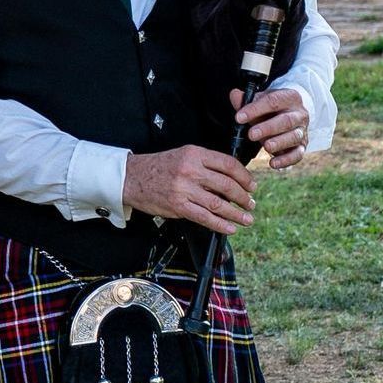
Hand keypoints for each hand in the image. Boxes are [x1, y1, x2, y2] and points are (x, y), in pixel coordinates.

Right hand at [123, 145, 255, 235]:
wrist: (132, 178)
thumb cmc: (159, 167)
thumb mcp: (184, 155)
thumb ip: (205, 164)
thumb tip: (231, 179)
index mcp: (195, 154)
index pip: (228, 164)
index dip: (244, 176)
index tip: (251, 185)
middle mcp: (190, 170)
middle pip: (227, 185)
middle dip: (243, 197)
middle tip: (251, 204)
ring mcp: (184, 189)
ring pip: (218, 204)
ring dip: (236, 214)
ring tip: (246, 219)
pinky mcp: (178, 206)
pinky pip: (204, 217)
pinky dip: (220, 224)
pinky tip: (230, 228)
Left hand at [234, 87, 309, 169]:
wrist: (289, 117)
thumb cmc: (272, 110)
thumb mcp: (260, 102)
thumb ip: (246, 101)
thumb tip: (234, 95)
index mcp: (289, 97)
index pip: (273, 101)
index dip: (255, 109)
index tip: (239, 117)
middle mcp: (299, 114)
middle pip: (286, 120)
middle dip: (268, 128)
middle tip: (251, 134)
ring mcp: (302, 131)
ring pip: (294, 137)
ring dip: (279, 143)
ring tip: (266, 146)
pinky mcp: (302, 147)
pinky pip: (297, 154)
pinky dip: (286, 160)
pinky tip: (273, 163)